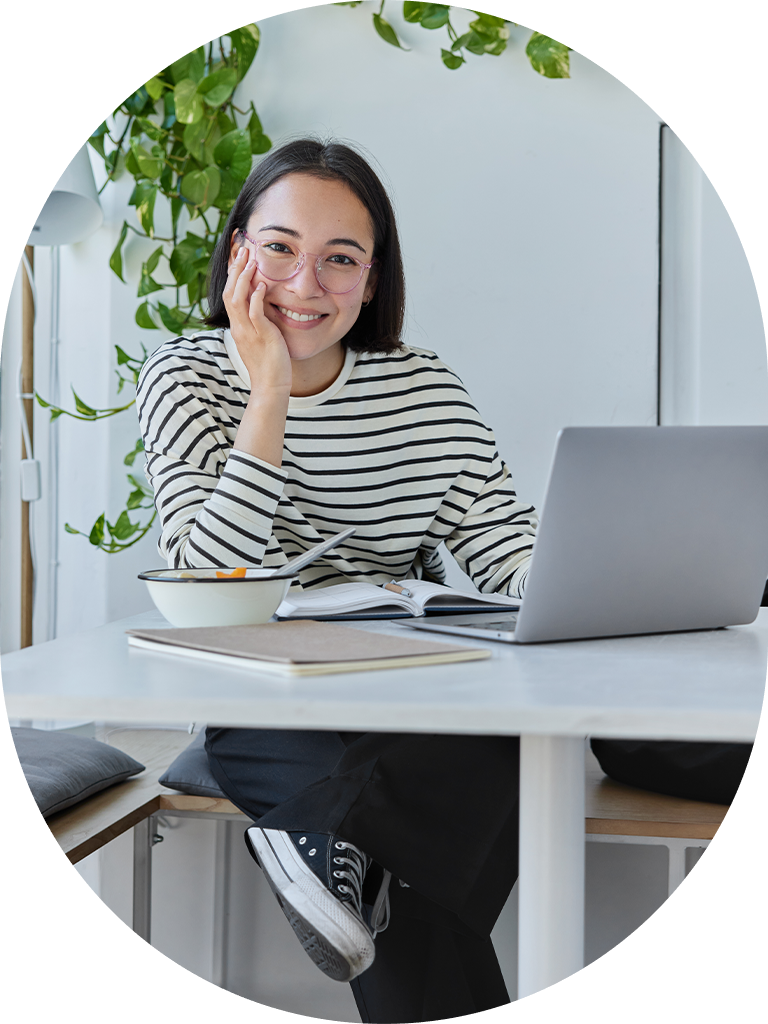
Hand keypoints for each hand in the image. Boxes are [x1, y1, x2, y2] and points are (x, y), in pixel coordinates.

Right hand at [223, 247, 291, 397]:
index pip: (229, 294)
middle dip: (235, 270)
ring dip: (243, 279)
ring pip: (237, 300)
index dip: (232, 275)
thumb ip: (259, 320)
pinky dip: (256, 298)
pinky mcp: (261, 337)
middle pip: (229, 292)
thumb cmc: (269, 364)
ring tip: (250, 261)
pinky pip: (254, 314)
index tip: (238, 256)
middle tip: (243, 249)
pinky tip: (261, 285)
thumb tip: (264, 302)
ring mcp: (248, 332)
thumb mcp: (260, 338)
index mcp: (238, 326)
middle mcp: (239, 327)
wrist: (271, 387)